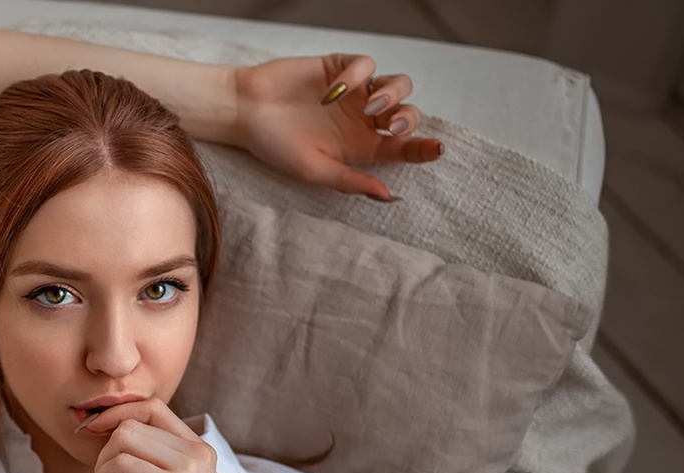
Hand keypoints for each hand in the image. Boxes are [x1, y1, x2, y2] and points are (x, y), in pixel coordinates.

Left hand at [81, 399, 224, 472]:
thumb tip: (112, 425)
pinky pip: (120, 464)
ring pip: (123, 439)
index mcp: (200, 450)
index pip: (152, 407)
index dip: (116, 414)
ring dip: (101, 466)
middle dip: (104, 448)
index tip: (94, 436)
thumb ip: (151, 456)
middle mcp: (199, 454)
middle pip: (133, 421)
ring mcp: (188, 471)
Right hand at [232, 54, 443, 198]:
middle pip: (407, 114)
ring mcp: (354, 92)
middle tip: (393, 125)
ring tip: (370, 104)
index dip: (423, 148)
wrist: (244, 109)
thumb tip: (389, 196)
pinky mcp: (341, 67)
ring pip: (396, 84)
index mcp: (361, 147)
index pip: (402, 148)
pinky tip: (336, 89)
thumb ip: (350, 181)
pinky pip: (367, 64)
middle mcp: (362, 120)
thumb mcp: (314, 170)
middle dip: (409, 118)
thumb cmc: (274, 144)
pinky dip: (359, 74)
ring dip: (392, 93)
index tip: (438, 148)